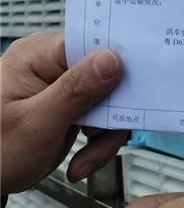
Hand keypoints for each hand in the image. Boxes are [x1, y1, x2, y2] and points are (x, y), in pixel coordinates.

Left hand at [1, 33, 126, 193]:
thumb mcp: (37, 124)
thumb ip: (76, 90)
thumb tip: (111, 59)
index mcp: (37, 55)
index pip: (91, 48)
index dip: (115, 71)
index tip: (124, 101)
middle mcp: (49, 64)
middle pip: (106, 78)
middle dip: (108, 118)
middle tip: (98, 142)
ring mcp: (61, 85)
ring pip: (108, 101)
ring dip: (104, 136)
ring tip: (86, 159)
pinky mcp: (69, 104)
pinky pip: (100, 115)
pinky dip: (98, 141)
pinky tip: (82, 158)